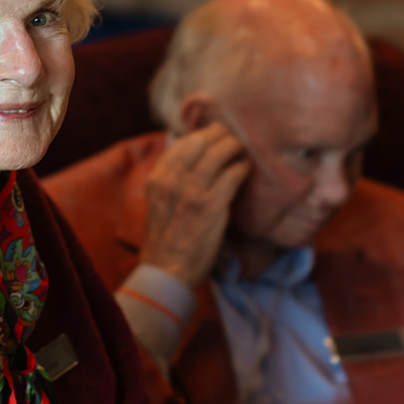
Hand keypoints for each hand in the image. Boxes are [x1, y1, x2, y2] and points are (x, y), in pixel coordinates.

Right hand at [141, 123, 250, 288]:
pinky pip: (233, 174)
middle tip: (234, 139)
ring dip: (235, 147)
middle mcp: (172, 180)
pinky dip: (242, 168)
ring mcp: (192, 191)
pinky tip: (246, 170)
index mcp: (158, 177)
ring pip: (219, 153)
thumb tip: (196, 158)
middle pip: (201, 141)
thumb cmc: (167, 238)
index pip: (182, 142)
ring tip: (243, 151)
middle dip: (221, 135)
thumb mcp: (160, 201)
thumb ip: (173, 179)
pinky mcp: (211, 205)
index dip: (203, 134)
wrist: (167, 269)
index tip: (217, 136)